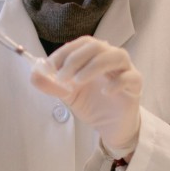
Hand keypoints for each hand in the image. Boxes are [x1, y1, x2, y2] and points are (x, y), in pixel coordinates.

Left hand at [30, 36, 141, 154]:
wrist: (110, 127)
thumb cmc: (91, 104)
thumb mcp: (67, 95)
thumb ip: (51, 84)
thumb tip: (33, 75)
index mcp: (94, 55)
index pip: (80, 43)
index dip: (64, 52)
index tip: (49, 67)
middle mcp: (111, 57)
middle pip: (96, 46)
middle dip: (76, 58)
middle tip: (62, 77)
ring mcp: (126, 69)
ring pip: (115, 56)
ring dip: (93, 66)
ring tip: (78, 81)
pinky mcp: (136, 85)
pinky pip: (131, 77)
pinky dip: (117, 82)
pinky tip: (105, 92)